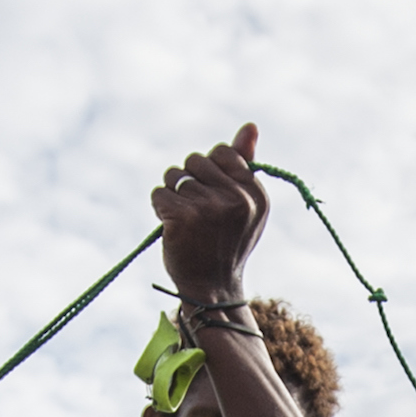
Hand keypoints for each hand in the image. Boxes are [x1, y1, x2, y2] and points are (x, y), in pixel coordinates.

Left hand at [154, 124, 268, 299]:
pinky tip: (172, 227)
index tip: (213, 197)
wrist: (212, 290)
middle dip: (190, 180)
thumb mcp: (244, 205)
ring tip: (186, 221)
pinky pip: (160, 193)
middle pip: (196, 160)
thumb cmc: (225, 244)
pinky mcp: (183, 217)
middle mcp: (236, 200)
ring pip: (175, 175)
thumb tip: (250, 125)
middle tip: (198, 213)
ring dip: (173, 194)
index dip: (209, 171)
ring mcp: (209, 208)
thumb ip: (243, 165)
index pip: (222, 152)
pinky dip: (160, 208)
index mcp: (256, 194)